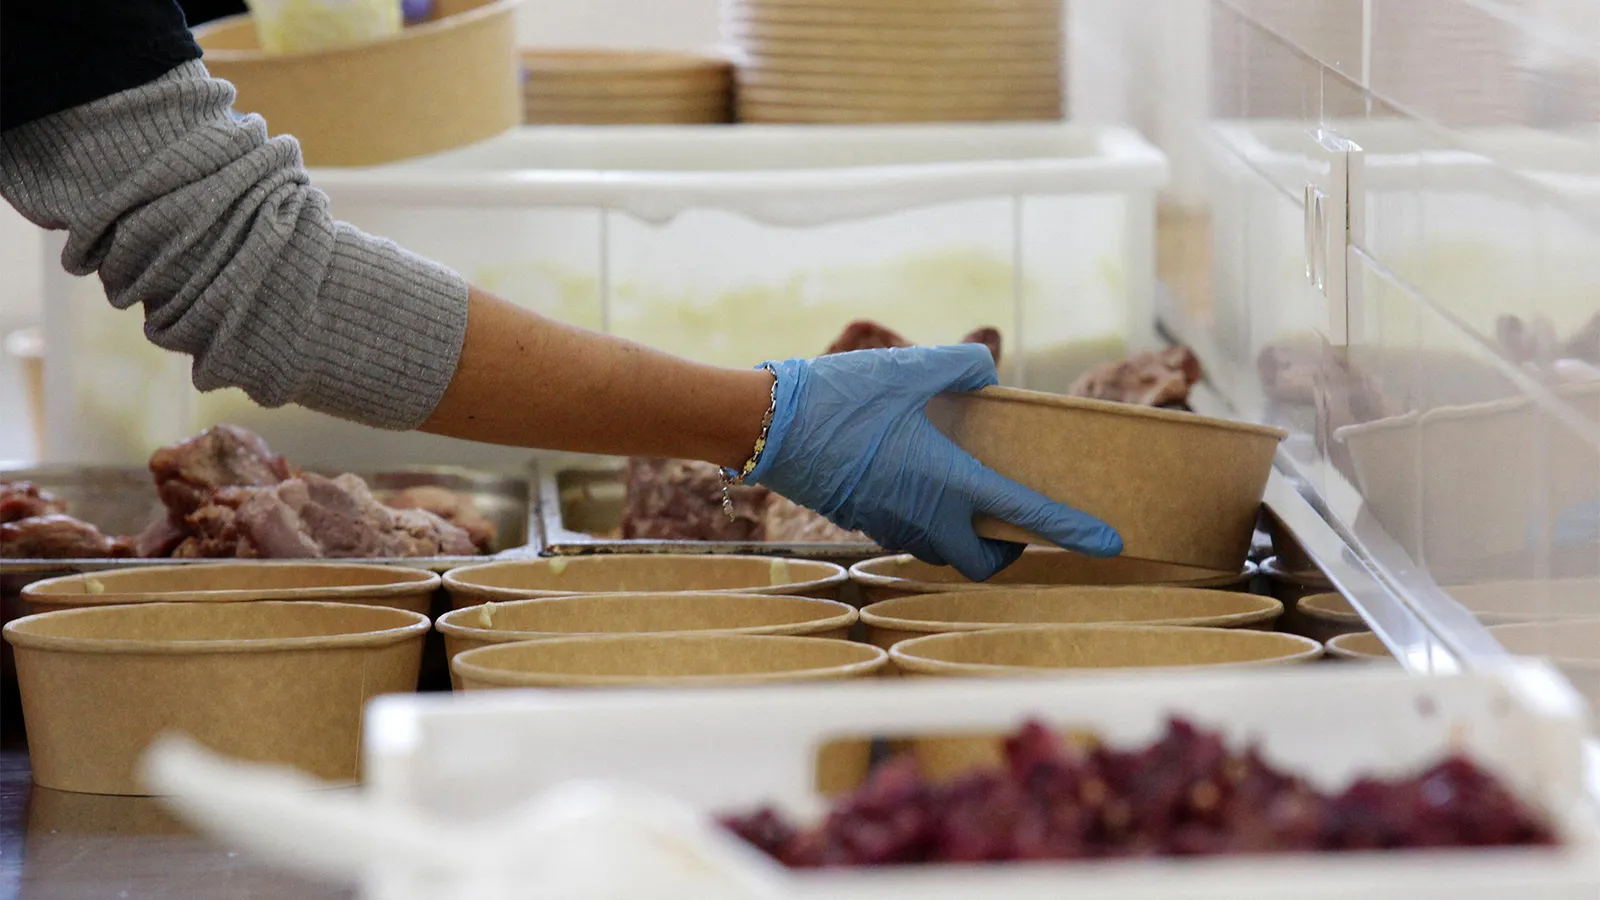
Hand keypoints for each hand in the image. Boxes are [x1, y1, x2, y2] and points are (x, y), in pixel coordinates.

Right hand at [749, 344, 1122, 580]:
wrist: (771, 425)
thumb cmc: (844, 396)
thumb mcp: (913, 367)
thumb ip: (963, 365)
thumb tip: (986, 370)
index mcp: (949, 482)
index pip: (1027, 516)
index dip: (1073, 531)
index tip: (1108, 543)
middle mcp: (925, 516)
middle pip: (981, 561)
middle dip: (1004, 551)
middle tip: (1012, 522)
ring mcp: (891, 524)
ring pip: (942, 548)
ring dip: (963, 532)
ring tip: (963, 488)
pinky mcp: (863, 520)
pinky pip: (909, 531)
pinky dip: (927, 517)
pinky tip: (916, 476)